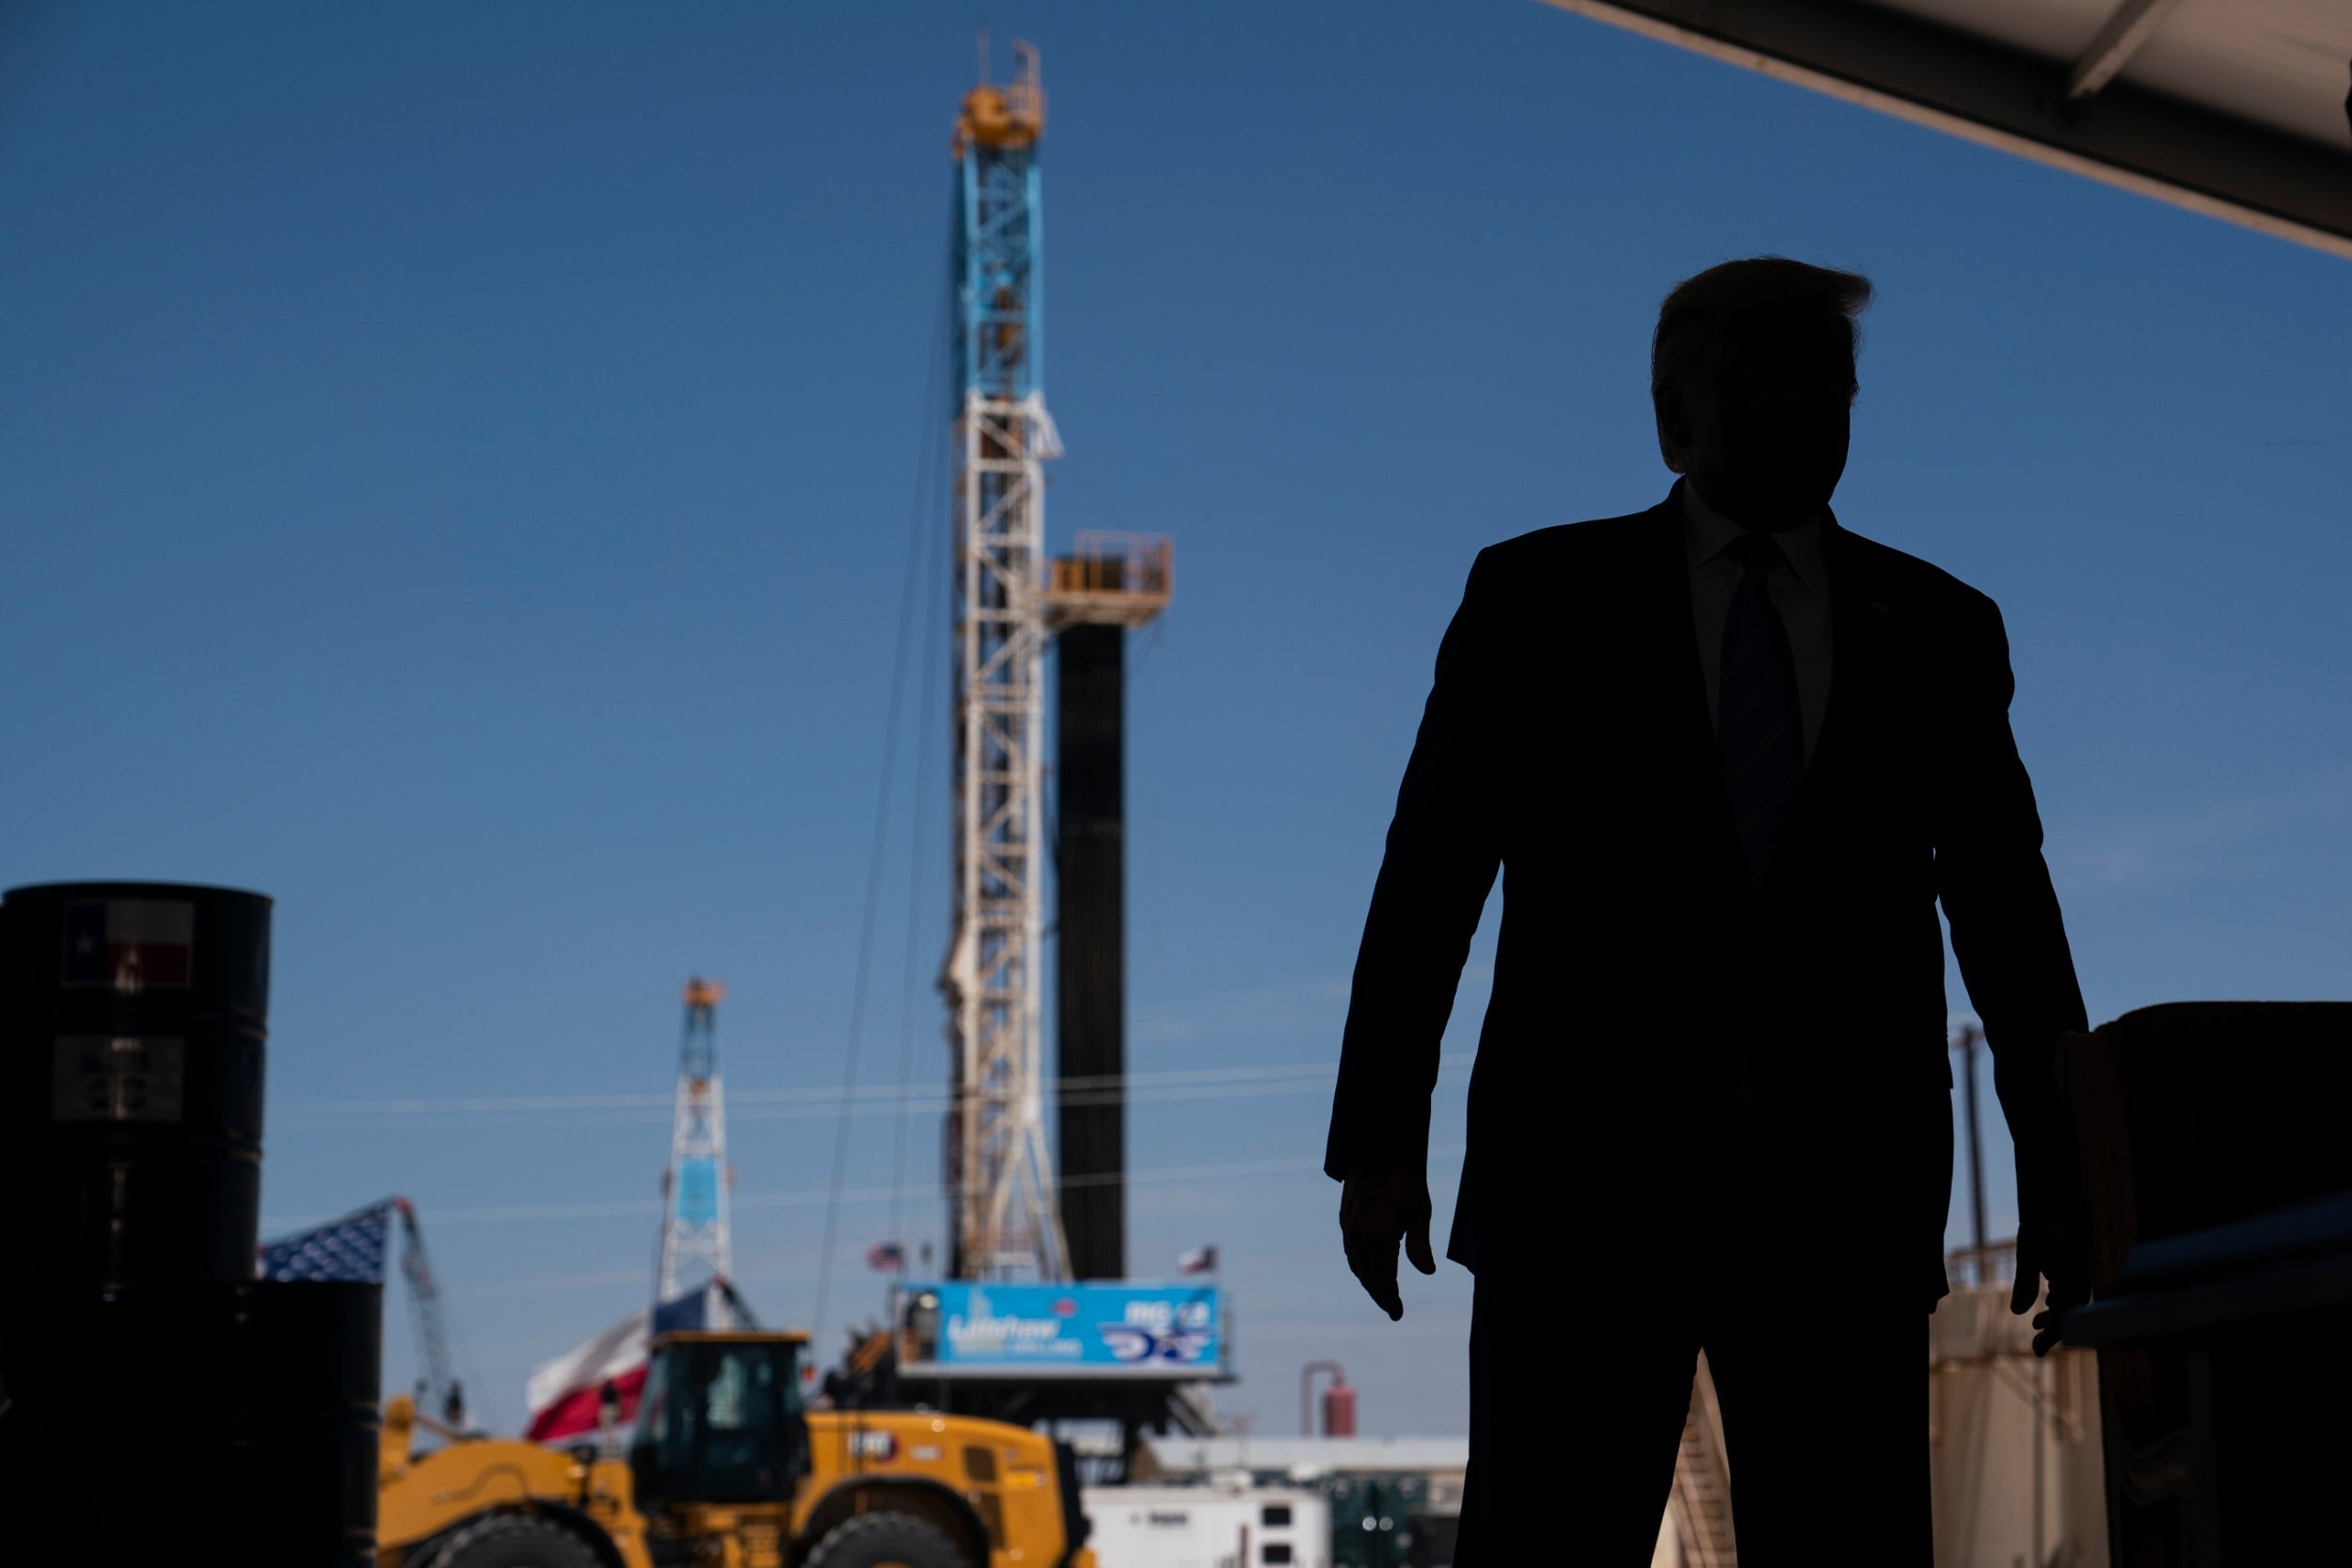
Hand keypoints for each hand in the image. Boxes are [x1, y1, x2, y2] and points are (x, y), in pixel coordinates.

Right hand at [1339, 1169, 1435, 1319]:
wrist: (1380, 1149)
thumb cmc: (1406, 1181)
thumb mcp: (1420, 1214)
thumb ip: (1420, 1246)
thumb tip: (1427, 1273)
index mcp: (1378, 1239)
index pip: (1383, 1280)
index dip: (1390, 1299)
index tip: (1398, 1314)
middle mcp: (1358, 1236)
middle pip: (1367, 1276)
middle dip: (1379, 1294)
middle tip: (1391, 1308)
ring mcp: (1348, 1227)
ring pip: (1356, 1264)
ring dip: (1368, 1280)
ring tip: (1381, 1292)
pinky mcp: (1344, 1218)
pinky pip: (1350, 1250)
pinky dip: (1359, 1264)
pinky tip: (1367, 1266)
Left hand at [2012, 1212, 2089, 1356]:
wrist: (2058, 1198)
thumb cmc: (2040, 1224)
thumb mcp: (2028, 1253)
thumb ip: (2024, 1282)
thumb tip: (2017, 1312)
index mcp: (2075, 1279)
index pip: (2066, 1316)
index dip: (2052, 1335)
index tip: (2037, 1350)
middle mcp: (2087, 1277)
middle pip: (2073, 1313)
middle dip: (2056, 1328)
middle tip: (2036, 1342)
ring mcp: (2088, 1271)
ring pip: (2075, 1301)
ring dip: (2058, 1313)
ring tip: (2036, 1322)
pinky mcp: (2086, 1264)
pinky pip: (2078, 1288)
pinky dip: (2063, 1297)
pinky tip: (2048, 1301)